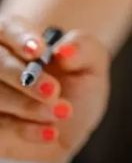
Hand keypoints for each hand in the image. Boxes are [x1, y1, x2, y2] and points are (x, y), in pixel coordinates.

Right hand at [0, 15, 110, 162]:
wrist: (68, 128)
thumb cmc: (76, 87)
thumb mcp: (91, 64)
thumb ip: (83, 48)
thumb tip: (65, 50)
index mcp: (15, 40)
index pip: (8, 29)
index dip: (21, 38)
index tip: (39, 51)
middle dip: (26, 78)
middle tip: (52, 91)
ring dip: (28, 106)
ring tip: (63, 112)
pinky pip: (0, 128)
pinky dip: (25, 130)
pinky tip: (50, 133)